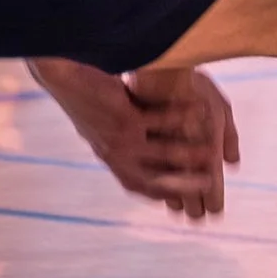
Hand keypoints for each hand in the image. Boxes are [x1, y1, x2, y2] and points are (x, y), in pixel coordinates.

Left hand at [31, 56, 240, 221]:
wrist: (64, 79)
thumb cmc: (87, 100)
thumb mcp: (102, 130)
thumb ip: (122, 146)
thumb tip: (145, 153)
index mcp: (112, 161)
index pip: (144, 187)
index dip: (167, 194)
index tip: (185, 198)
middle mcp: (116, 156)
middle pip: (157, 180)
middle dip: (186, 185)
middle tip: (210, 185)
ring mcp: (119, 139)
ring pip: (163, 152)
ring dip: (190, 154)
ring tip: (213, 152)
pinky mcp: (122, 118)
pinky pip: (159, 121)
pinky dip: (180, 118)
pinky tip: (198, 110)